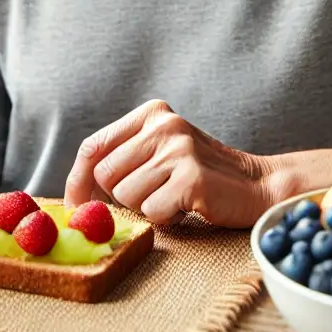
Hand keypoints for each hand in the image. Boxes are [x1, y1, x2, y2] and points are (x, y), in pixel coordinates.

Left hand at [63, 99, 272, 227]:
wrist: (256, 185)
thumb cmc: (200, 174)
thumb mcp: (161, 150)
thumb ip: (123, 158)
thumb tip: (76, 193)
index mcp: (152, 113)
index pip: (94, 146)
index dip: (77, 179)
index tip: (75, 205)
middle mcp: (164, 125)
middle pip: (105, 175)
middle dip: (120, 197)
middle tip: (149, 198)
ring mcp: (179, 149)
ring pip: (126, 196)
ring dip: (147, 207)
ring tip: (174, 196)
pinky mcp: (192, 177)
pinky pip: (153, 212)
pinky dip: (167, 217)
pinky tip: (188, 205)